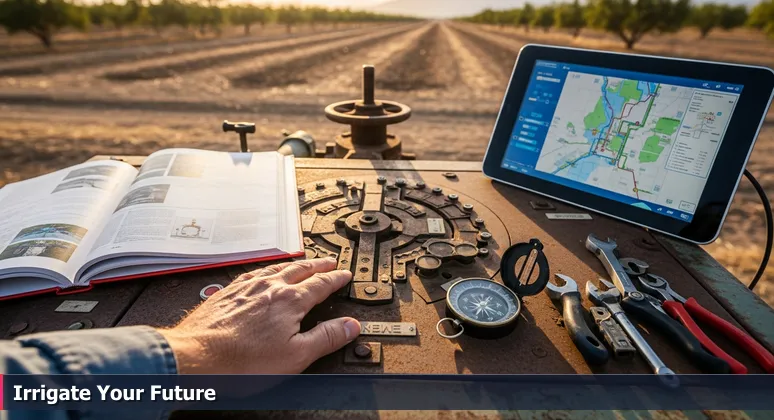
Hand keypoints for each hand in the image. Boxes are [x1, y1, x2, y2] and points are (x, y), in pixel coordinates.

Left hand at [158, 258, 359, 373]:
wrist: (195, 358)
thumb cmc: (241, 362)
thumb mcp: (296, 355)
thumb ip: (326, 337)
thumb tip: (350, 326)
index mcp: (289, 300)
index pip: (321, 283)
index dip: (335, 278)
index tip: (344, 274)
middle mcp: (268, 288)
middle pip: (300, 270)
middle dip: (318, 265)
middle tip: (329, 261)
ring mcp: (245, 288)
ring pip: (275, 268)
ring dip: (293, 264)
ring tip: (301, 263)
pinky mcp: (226, 293)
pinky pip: (252, 273)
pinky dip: (266, 270)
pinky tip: (262, 274)